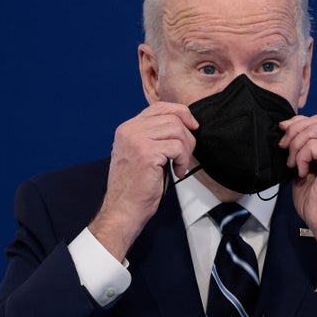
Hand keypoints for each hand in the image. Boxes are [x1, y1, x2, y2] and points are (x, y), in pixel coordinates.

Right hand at [89, 102, 197, 260]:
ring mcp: (137, 140)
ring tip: (180, 165)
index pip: (159, 107)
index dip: (180, 113)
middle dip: (187, 137)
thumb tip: (182, 126)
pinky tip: (177, 171)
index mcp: (127, 128)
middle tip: (185, 156)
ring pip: (177, 130)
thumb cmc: (135, 187)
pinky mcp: (146, 153)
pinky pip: (177, 147)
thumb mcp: (142, 153)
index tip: (192, 126)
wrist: (123, 209)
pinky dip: (183, 160)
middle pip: (172, 118)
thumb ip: (154, 137)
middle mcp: (129, 130)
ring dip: (186, 149)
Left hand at [279, 115, 316, 261]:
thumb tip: (287, 130)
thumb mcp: (307, 167)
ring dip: (296, 146)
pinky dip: (300, 157)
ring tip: (293, 165)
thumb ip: (304, 149)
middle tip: (283, 148)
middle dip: (294, 131)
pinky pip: (312, 146)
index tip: (283, 133)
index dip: (299, 123)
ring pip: (314, 130)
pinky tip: (302, 173)